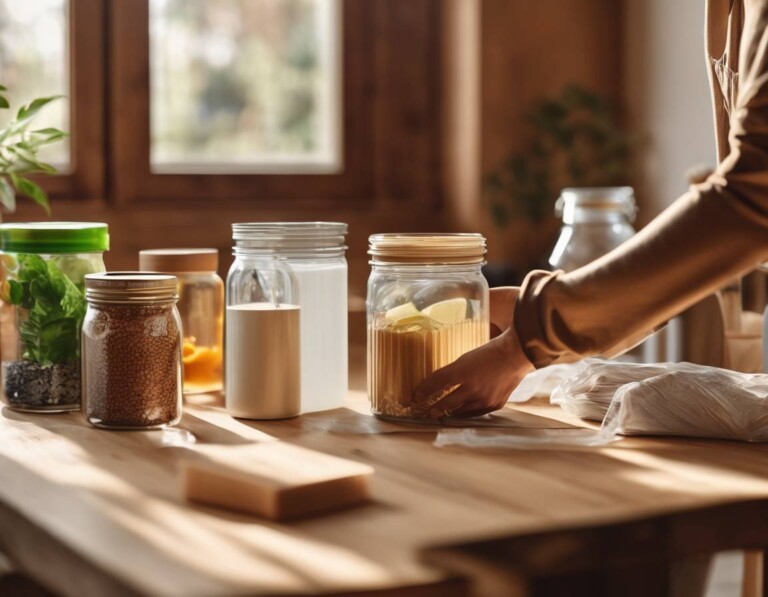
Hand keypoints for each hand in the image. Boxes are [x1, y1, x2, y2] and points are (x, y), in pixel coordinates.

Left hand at [413, 289, 533, 418]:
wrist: (517, 354)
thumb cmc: (491, 351)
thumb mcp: (467, 357)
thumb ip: (454, 371)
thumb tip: (440, 382)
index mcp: (462, 371)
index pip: (435, 383)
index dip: (422, 391)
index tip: (414, 396)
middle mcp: (471, 387)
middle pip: (444, 403)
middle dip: (433, 408)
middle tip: (425, 411)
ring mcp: (483, 398)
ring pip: (459, 411)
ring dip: (449, 412)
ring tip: (440, 414)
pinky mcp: (494, 404)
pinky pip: (475, 413)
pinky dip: (466, 413)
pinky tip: (460, 413)